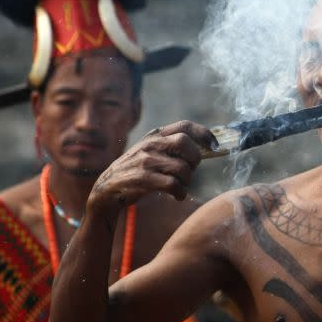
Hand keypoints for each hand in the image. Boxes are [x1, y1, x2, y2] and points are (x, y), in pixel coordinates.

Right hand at [89, 121, 216, 210]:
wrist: (106, 189)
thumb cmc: (136, 171)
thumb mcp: (150, 152)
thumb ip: (171, 147)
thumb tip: (204, 149)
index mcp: (155, 135)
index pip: (185, 125)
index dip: (204, 134)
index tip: (214, 146)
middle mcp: (150, 144)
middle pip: (184, 143)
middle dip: (195, 158)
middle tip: (192, 170)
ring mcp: (145, 161)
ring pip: (181, 168)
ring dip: (187, 180)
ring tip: (182, 186)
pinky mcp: (142, 179)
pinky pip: (173, 184)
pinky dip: (181, 192)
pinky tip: (178, 195)